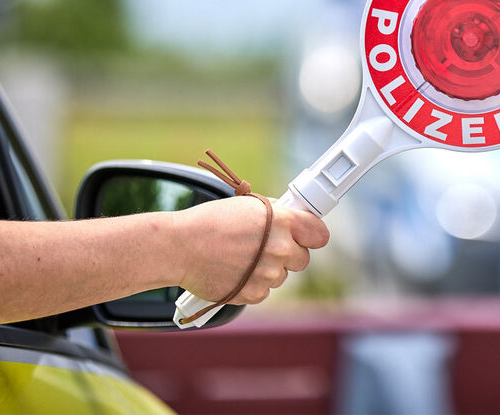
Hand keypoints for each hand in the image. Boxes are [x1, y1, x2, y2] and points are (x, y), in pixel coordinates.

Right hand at [176, 196, 328, 303]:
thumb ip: (276, 215)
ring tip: (241, 258)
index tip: (306, 236)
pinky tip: (234, 272)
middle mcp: (280, 248)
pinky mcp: (255, 293)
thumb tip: (292, 221)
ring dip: (267, 270)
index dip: (312, 235)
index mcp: (282, 221)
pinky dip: (252, 284)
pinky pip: (263, 291)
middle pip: (302, 259)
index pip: (319, 234)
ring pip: (281, 276)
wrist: (180, 246)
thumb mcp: (248, 206)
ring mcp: (269, 273)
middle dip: (288, 254)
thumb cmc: (210, 222)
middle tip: (266, 248)